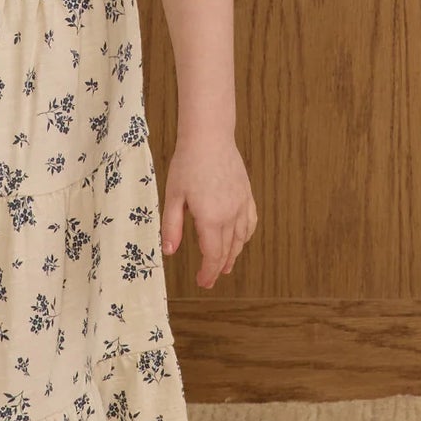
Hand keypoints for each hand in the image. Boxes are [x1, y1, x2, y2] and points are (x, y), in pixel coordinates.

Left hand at [161, 137, 255, 287]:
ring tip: (226, 266)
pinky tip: (241, 241)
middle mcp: (230, 215)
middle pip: (227, 250)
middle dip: (218, 268)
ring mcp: (241, 205)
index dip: (208, 272)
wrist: (210, 138)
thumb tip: (170, 252)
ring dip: (233, 255)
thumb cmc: (187, 164)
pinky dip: (246, 236)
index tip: (202, 282)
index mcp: (211, 218)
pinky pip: (250, 222)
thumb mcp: (173, 197)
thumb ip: (172, 226)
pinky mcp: (246, 195)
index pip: (212, 255)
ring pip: (241, 239)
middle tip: (210, 280)